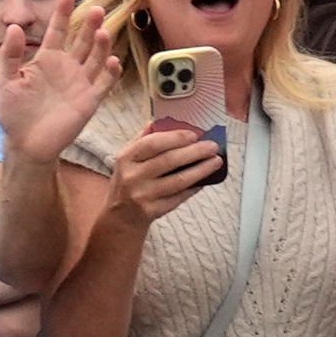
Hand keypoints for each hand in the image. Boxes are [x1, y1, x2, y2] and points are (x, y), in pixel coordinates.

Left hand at [0, 0, 118, 165]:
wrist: (25, 143)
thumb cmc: (13, 112)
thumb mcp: (5, 81)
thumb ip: (10, 56)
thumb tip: (14, 28)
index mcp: (46, 60)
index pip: (56, 31)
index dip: (62, 13)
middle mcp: (66, 67)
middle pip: (81, 40)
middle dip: (89, 24)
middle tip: (95, 8)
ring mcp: (80, 82)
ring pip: (95, 57)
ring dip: (100, 44)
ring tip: (102, 31)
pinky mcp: (89, 100)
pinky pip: (104, 83)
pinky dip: (110, 72)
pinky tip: (110, 61)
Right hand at [106, 121, 225, 223]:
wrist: (119, 216)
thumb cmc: (127, 181)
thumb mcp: (126, 159)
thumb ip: (142, 139)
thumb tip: (158, 120)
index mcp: (126, 158)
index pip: (152, 143)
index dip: (175, 138)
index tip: (194, 135)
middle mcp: (132, 176)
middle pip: (169, 161)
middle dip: (195, 152)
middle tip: (212, 146)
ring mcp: (143, 195)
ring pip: (178, 180)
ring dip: (201, 170)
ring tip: (216, 161)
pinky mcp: (154, 210)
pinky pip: (180, 197)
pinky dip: (194, 187)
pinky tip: (205, 180)